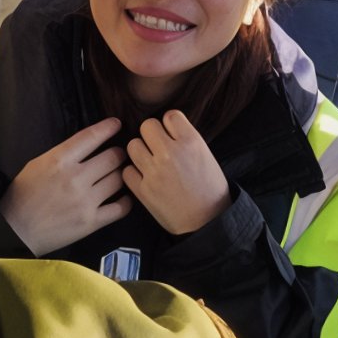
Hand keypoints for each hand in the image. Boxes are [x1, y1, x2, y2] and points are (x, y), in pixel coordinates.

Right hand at [1, 118, 125, 252]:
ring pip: (119, 179)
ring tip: (117, 174)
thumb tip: (87, 146)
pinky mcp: (91, 222)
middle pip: (113, 157)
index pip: (91, 136)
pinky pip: (121, 207)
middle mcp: (75, 178)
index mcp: (59, 160)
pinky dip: (126, 201)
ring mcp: (85, 201)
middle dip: (118, 153)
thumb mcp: (37, 164)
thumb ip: (63, 154)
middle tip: (118, 154)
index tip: (116, 124)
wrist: (15, 231)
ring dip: (121, 174)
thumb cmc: (23, 196)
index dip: (108, 128)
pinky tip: (123, 197)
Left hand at [123, 111, 231, 234]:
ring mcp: (154, 172)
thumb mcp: (206, 155)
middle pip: (147, 126)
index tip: (172, 135)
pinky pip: (127, 171)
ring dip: (140, 152)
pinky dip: (134, 174)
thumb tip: (167, 129)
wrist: (207, 221)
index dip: (170, 125)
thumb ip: (186, 139)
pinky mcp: (143, 190)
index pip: (170, 115)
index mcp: (191, 142)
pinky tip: (145, 178)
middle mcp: (170, 153)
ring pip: (132, 146)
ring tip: (150, 162)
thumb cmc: (210, 188)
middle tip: (158, 148)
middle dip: (152, 135)